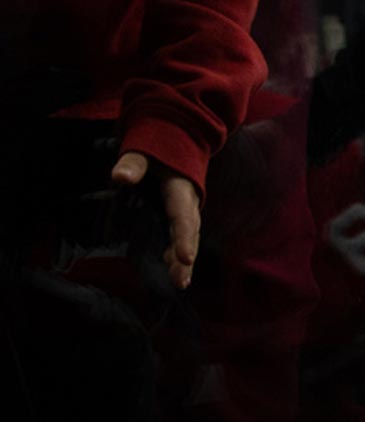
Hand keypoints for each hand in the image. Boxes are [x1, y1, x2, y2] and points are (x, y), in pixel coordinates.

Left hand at [110, 152, 197, 289]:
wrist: (179, 139)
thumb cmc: (160, 146)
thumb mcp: (144, 150)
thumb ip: (133, 164)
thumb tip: (119, 178)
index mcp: (181, 189)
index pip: (182, 218)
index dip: (184, 239)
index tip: (185, 257)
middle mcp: (188, 202)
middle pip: (189, 234)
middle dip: (185, 258)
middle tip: (181, 281)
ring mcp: (185, 209)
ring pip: (188, 238)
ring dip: (183, 260)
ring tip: (180, 282)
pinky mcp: (178, 214)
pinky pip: (180, 236)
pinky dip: (176, 253)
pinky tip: (171, 269)